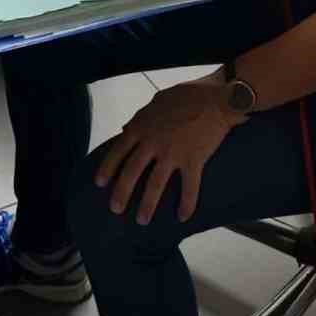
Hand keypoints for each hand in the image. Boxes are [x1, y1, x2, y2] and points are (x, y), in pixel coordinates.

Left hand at [95, 79, 246, 224]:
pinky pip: (189, 188)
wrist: (216, 98)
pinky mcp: (194, 161)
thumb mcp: (156, 102)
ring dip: (147, 205)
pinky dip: (186, 205)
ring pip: (155, 185)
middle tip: (115, 209)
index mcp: (142, 126)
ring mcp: (173, 153)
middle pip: (132, 172)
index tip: (99, 183)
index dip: (107, 168)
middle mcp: (153, 142)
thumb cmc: (187, 95)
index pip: (118, 151)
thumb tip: (125, 129)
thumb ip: (139, 118)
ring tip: (142, 220)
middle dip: (121, 193)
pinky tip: (182, 218)